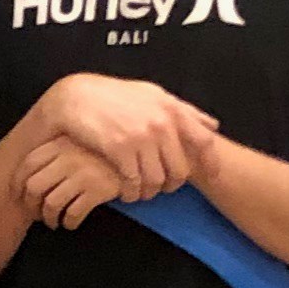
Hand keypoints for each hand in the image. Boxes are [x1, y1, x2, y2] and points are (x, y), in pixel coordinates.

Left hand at [18, 135, 123, 229]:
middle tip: (37, 214)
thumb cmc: (106, 153)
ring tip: (54, 222)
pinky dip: (69, 222)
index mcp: (60, 144)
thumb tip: (32, 176)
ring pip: (51, 203)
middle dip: (32, 206)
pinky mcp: (96, 190)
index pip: (28, 164)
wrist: (138, 155)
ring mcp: (81, 174)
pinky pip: (73, 212)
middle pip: (35, 187)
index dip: (18, 183)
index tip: (19, 195)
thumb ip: (58, 152)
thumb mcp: (80, 142)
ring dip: (49, 218)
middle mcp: (67, 158)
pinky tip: (71, 223)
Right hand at [32, 73, 216, 197]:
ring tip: (140, 191)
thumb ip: (184, 111)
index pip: (204, 142)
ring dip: (149, 192)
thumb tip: (212, 125)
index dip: (211, 164)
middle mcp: (160, 122)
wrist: (76, 97)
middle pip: (180, 170)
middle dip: (171, 185)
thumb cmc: (114, 96)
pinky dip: (131, 192)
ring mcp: (141, 136)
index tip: (212, 177)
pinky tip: (126, 191)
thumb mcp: (152, 95)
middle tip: (159, 187)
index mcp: (171, 109)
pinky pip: (134, 182)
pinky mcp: (120, 149)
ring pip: (157, 180)